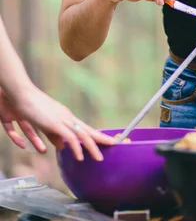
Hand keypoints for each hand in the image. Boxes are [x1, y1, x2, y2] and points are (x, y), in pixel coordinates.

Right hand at [0, 86, 114, 160]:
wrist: (24, 96)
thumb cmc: (33, 108)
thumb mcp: (46, 125)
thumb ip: (55, 136)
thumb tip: (63, 147)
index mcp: (67, 117)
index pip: (85, 128)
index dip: (96, 135)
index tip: (107, 140)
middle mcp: (68, 118)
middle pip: (88, 130)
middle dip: (101, 139)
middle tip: (113, 145)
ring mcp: (63, 120)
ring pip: (82, 135)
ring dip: (92, 147)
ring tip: (99, 158)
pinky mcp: (55, 124)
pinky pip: (70, 137)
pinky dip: (76, 148)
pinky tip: (80, 157)